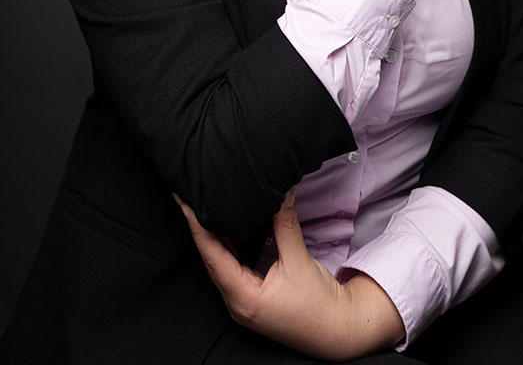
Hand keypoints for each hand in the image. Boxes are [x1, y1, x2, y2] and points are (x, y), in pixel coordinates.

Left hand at [174, 192, 404, 360]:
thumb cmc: (318, 305)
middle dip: (199, 227)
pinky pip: (231, 267)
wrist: (336, 331)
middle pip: (210, 258)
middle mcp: (236, 302)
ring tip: (202, 207)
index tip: (186, 202)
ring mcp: (242, 301)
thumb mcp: (300, 261)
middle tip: (190, 197)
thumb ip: (286, 225)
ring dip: (212, 236)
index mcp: (243, 297)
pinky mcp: (251, 296)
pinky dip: (227, 246)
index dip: (198, 226)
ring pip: (219, 263)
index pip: (212, 255)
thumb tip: (281, 192)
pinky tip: (225, 228)